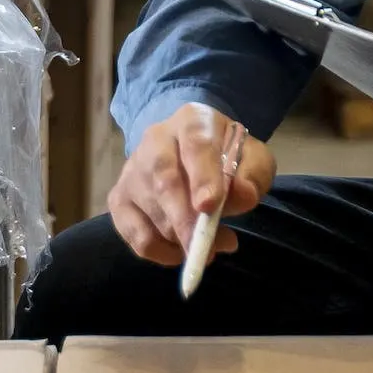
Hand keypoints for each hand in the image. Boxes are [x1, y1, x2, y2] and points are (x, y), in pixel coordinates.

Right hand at [108, 102, 272, 269]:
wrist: (194, 154)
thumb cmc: (227, 157)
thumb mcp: (252, 159)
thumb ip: (252, 175)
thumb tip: (243, 195)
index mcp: (192, 120)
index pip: (195, 145)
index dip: (202, 177)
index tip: (209, 206)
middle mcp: (155, 140)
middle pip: (163, 179)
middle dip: (183, 218)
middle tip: (203, 247)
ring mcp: (132, 169)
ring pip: (149, 209)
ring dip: (178, 237)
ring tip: (210, 246)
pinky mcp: (119, 198)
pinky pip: (133, 233)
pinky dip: (158, 251)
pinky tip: (181, 251)